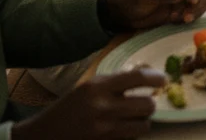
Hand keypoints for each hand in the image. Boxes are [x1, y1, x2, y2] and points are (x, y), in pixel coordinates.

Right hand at [11, 69, 164, 139]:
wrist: (42, 136)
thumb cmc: (68, 109)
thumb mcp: (89, 87)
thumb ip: (116, 81)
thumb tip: (149, 72)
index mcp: (97, 86)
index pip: (138, 78)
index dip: (156, 78)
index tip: (163, 80)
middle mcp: (102, 106)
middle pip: (147, 104)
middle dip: (149, 104)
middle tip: (144, 104)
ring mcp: (104, 128)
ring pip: (144, 125)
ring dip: (143, 121)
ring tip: (133, 118)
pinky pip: (132, 138)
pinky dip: (132, 134)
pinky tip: (122, 129)